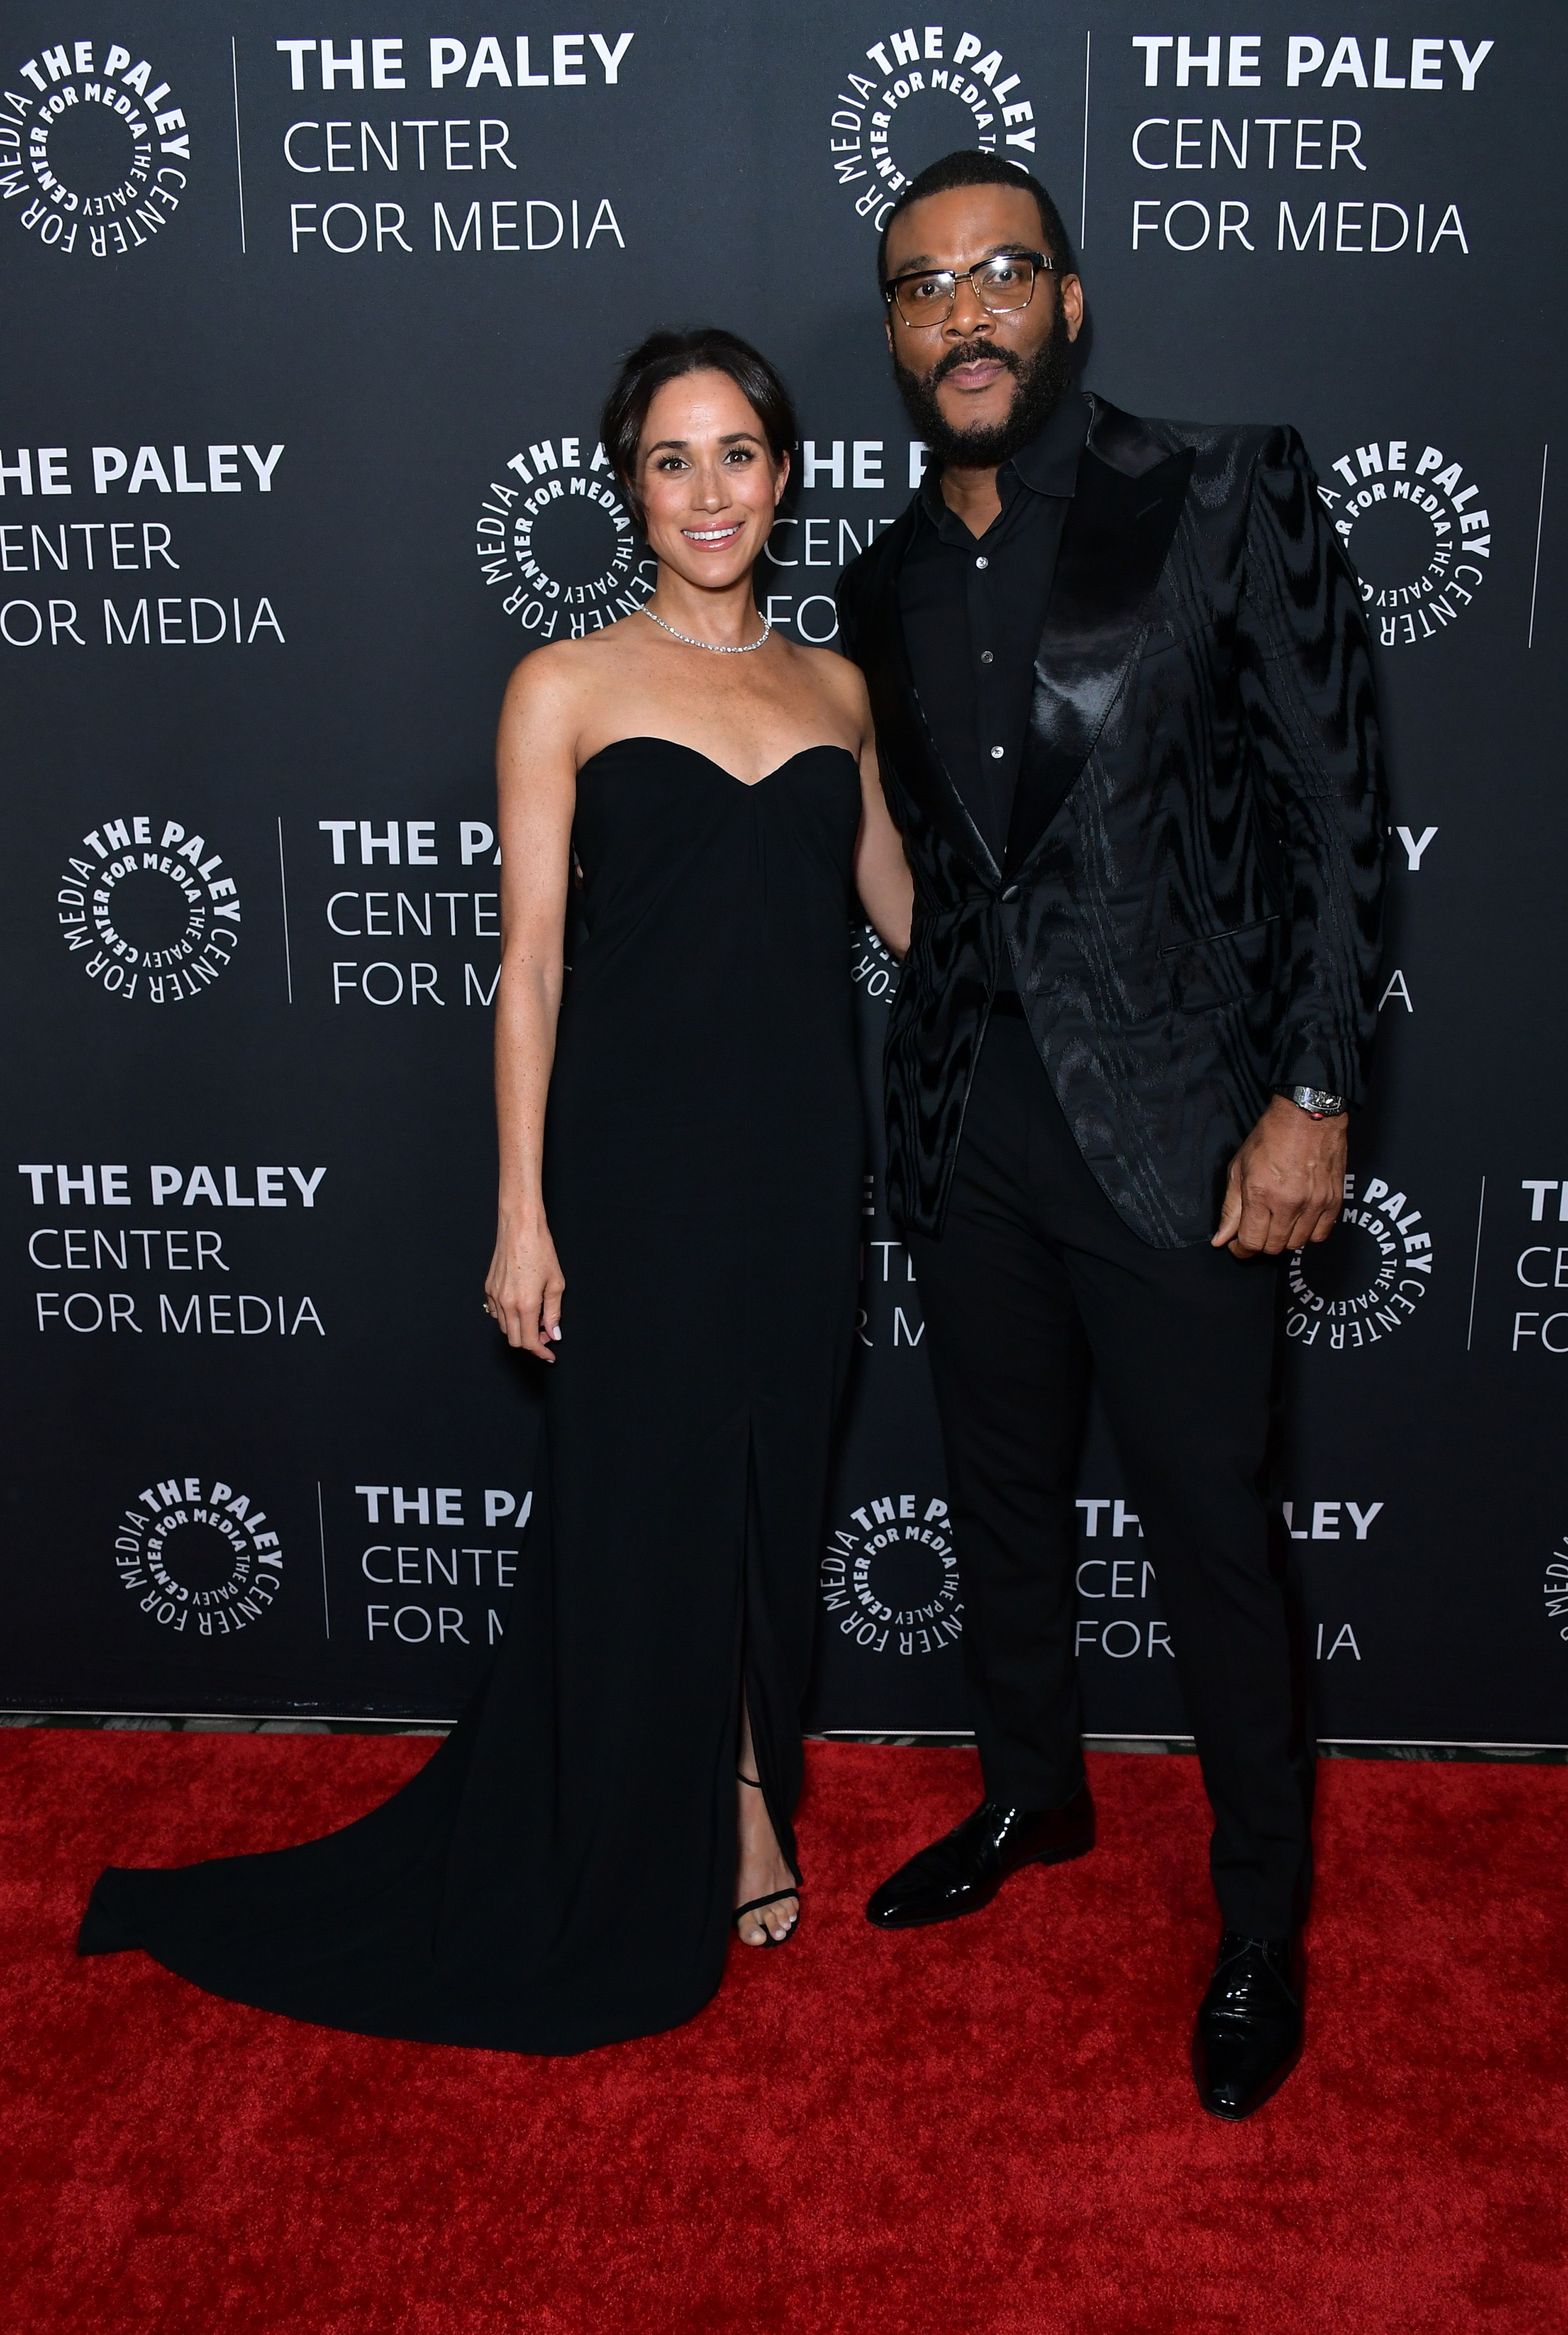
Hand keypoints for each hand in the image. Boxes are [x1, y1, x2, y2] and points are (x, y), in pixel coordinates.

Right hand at [484, 1212, 564, 1358]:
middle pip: (515, 1340)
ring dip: (520, 1330)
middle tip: (546, 1334)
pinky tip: (521, 1308)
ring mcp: (494, 1296)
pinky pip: (496, 1313)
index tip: (549, 1355)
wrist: (520, 1227)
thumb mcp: (556, 1283)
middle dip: (531, 1343)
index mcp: (525, 1305)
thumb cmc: (540, 1250)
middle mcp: (506, 1304)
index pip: (529, 1342)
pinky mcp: (489, 1288)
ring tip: (536, 1319)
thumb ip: (553, 1312)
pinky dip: (508, 1318)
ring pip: (505, 1328)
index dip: (541, 1352)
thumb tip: (553, 1333)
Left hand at [1212, 1096, 1347, 1258]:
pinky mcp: (1334, 1201)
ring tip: (1277, 1222)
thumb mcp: (1239, 1169)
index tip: (1237, 1244)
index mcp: (1261, 1194)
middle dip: (1260, 1244)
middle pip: (1274, 1247)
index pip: (1251, 1242)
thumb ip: (1231, 1208)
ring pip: (1297, 1244)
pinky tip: (1299, 1220)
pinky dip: (1308, 1234)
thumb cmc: (1270, 1138)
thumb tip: (1221, 1239)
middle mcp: (1289, 1203)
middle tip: (1256, 1230)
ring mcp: (1314, 1204)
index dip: (1241, 1249)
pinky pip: (1320, 1235)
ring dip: (1284, 1239)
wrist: (1308, 1117)